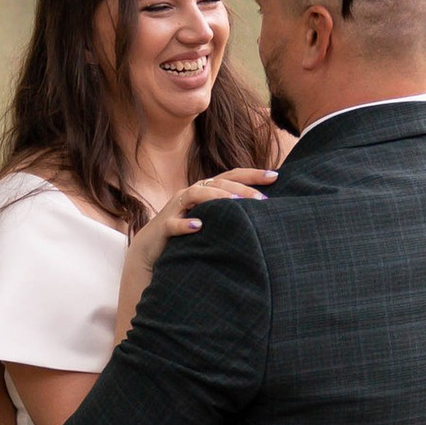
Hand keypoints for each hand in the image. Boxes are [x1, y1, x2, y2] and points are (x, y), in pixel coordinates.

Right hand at [117, 164, 276, 334]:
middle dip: (241, 188)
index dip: (253, 174)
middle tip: (262, 199)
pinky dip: (186, 224)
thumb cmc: (187, 236)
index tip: (276, 176)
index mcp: (205, 191)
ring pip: (195, 195)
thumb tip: (264, 217)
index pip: (231, 176)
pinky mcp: (164, 227)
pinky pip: (174, 223)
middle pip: (217, 183)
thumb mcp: (212, 222)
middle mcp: (191, 194)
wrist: (149, 251)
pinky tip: (199, 226)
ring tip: (235, 204)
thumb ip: (231, 215)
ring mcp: (176, 209)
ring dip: (216, 198)